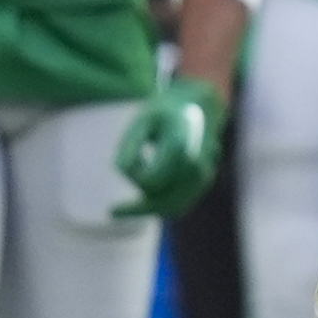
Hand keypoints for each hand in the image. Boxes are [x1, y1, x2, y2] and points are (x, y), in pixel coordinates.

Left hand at [113, 73, 229, 218]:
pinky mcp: (204, 182)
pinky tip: (145, 199)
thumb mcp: (141, 120)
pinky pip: (182, 204)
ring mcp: (203, 176)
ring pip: (175, 208)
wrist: (201, 106)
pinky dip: (162, 206)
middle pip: (165, 203)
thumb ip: (129, 145)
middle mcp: (195, 165)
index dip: (133, 177)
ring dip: (151, 208)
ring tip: (129, 207)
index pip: (149, 181)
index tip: (125, 165)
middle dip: (138, 208)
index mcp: (179, 147)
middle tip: (112, 211)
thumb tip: (123, 172)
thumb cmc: (166, 113)